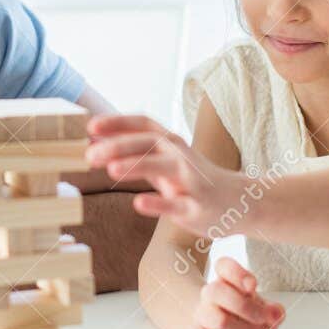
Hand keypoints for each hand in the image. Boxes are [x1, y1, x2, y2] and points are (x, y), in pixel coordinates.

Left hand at [86, 114, 246, 238]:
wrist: (238, 201)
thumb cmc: (192, 179)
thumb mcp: (163, 160)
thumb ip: (132, 151)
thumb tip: (92, 141)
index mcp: (170, 142)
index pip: (143, 123)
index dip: (117, 122)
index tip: (89, 126)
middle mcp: (180, 155)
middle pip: (149, 143)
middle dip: (118, 147)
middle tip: (90, 155)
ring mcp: (190, 180)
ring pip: (163, 168)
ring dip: (137, 166)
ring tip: (111, 170)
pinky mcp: (196, 207)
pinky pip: (176, 204)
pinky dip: (158, 203)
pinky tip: (139, 203)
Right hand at [191, 258, 282, 328]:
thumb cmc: (243, 317)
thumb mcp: (262, 309)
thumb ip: (272, 310)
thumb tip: (277, 313)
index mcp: (225, 280)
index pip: (224, 266)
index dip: (237, 273)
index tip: (253, 285)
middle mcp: (209, 294)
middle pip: (219, 292)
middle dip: (249, 310)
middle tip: (267, 323)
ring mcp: (200, 316)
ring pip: (219, 322)